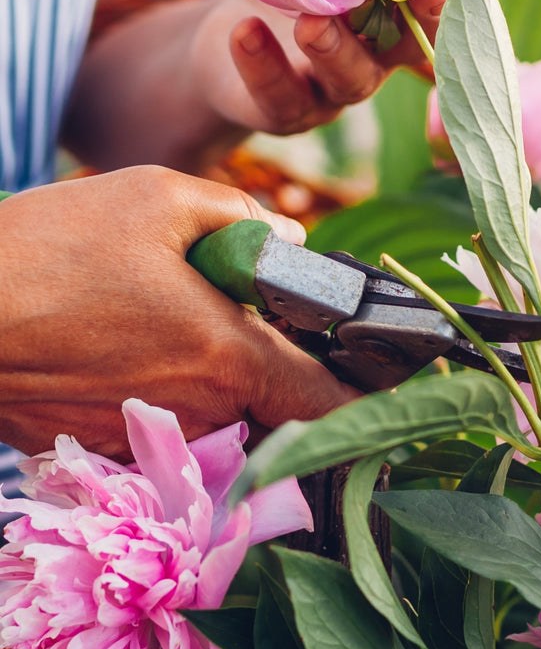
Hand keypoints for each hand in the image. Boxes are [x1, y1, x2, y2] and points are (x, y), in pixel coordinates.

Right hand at [0, 167, 356, 457]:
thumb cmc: (48, 250)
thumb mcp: (156, 198)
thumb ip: (240, 218)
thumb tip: (289, 238)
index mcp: (228, 358)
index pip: (330, 404)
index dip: (366, 394)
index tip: (384, 376)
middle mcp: (199, 414)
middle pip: (280, 412)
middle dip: (289, 374)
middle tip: (271, 324)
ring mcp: (149, 441)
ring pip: (224, 419)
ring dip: (226, 382)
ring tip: (183, 325)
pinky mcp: (104, 450)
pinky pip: (168, 429)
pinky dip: (174, 397)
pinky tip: (137, 351)